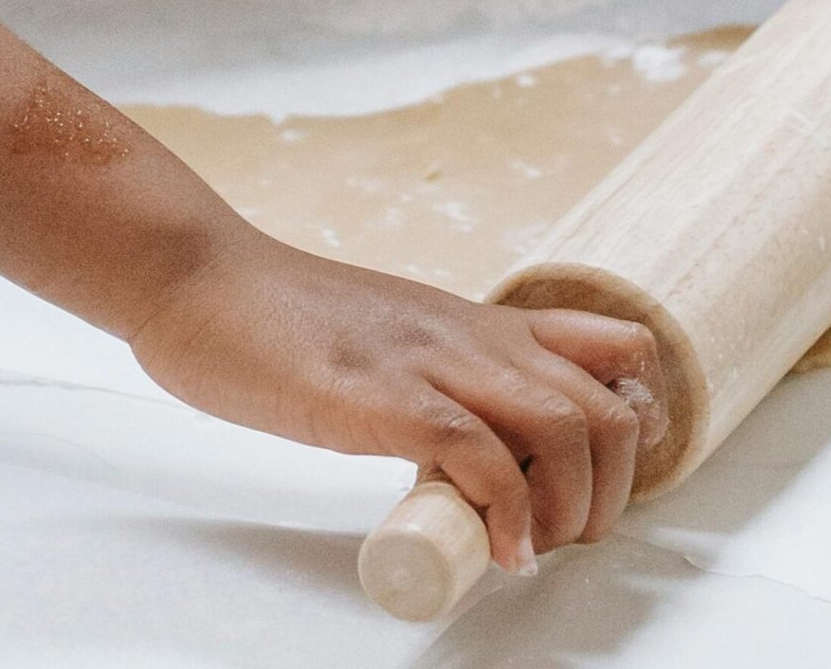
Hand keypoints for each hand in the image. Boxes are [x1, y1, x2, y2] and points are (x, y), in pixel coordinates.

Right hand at [130, 230, 666, 571]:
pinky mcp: (381, 398)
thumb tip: (469, 448)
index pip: (610, 349)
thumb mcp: (390, 339)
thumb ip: (436, 376)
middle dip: (611, 491)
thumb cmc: (277, 318)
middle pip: (606, 407)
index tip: (602, 478)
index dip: (631, 420)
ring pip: (564, 427)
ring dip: (571, 510)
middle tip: (569, 536)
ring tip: (536, 551)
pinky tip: (499, 552)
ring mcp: (430, 363)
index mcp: (476, 323)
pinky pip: (479, 454)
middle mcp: (471, 337)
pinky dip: (508, 516)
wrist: (199, 278)